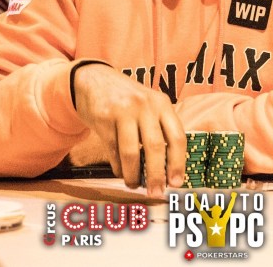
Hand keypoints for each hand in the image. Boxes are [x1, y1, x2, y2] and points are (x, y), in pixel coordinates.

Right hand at [72, 63, 184, 196]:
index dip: (178, 163)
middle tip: (156, 193)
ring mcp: (123, 111)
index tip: (176, 183)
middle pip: (155, 146)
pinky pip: (113, 151)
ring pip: (131, 152)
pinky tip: (121, 172)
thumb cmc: (128, 99)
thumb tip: (168, 171)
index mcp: (162, 103)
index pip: (177, 136)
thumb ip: (160, 129)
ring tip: (134, 185)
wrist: (94, 79)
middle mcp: (145, 106)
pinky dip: (118, 167)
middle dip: (157, 175)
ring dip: (133, 175)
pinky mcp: (103, 119)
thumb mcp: (149, 105)